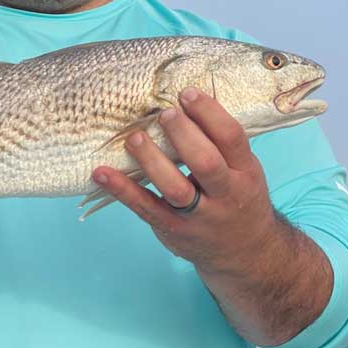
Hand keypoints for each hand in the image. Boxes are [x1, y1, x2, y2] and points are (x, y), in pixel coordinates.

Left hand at [92, 87, 278, 274]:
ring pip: (175, 188)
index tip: (186, 93)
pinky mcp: (173, 230)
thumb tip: (183, 100)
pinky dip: (122, 190)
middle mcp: (226, 194)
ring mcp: (199, 216)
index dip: (210, 113)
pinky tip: (102, 174)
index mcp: (246, 171)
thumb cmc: (237, 197)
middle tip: (164, 113)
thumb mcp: (243, 170)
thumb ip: (219, 142)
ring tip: (133, 138)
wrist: (245, 254)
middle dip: (183, 134)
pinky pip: (146, 208)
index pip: (231, 138)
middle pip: (205, 162)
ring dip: (151, 161)